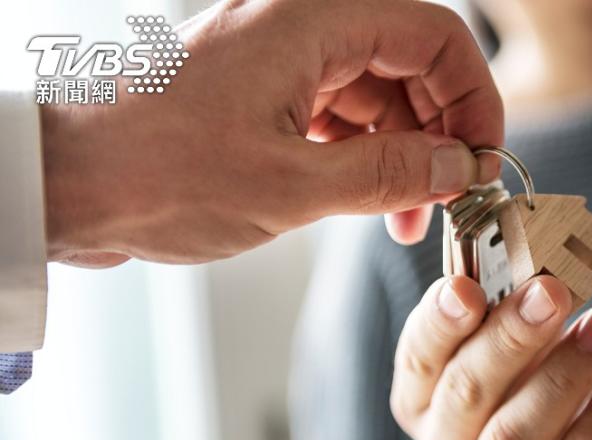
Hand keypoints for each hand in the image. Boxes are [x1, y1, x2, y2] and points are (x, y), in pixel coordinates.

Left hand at [40, 0, 502, 267]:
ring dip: (403, 158)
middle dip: (439, 136)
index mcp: (311, 22)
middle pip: (410, 66)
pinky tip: (371, 206)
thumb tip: (461, 168)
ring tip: (408, 220)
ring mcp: (282, 62)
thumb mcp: (291, 186)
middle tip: (451, 199)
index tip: (483, 161)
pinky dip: (364, 160)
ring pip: (377, 97)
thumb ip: (390, 175)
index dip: (473, 100)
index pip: (434, 37)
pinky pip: (340, 118)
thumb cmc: (154, 172)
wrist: (64, 184)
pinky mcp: (265, 95)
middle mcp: (301, 28)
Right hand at [391, 276, 591, 439]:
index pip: (419, 356)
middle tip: (551, 292)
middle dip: (511, 337)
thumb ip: (511, 317)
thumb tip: (542, 270)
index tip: (467, 287)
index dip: (439, 321)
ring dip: (562, 376)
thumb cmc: (524, 400)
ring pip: (515, 436)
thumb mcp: (508, 357)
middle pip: (467, 391)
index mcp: (422, 397)